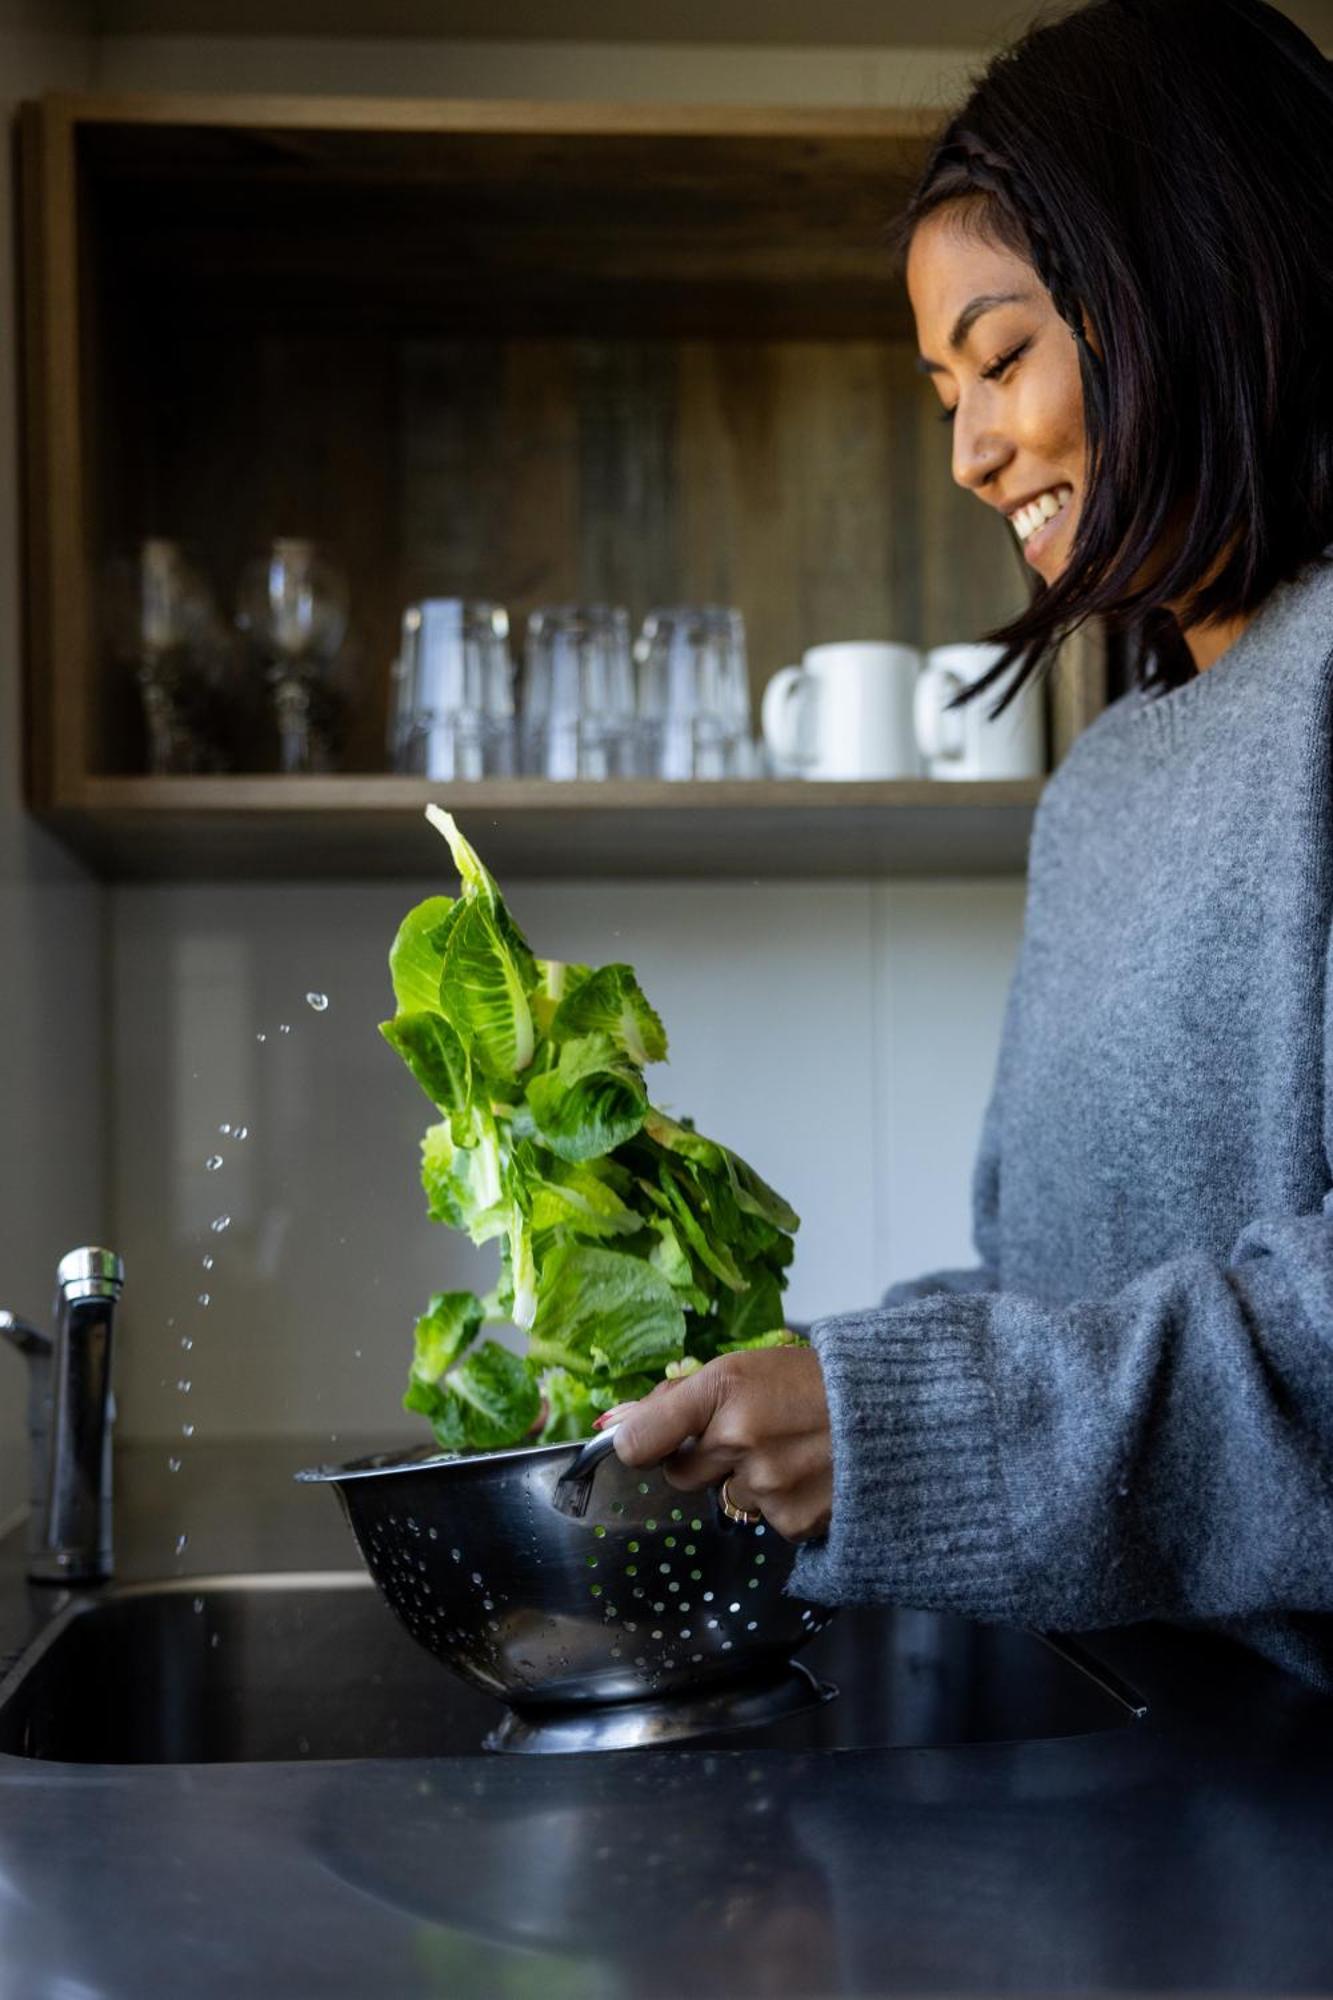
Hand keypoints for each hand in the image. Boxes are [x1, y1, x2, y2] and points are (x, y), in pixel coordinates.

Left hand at [605, 1345, 831, 1542]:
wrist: (895, 1413)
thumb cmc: (815, 1383)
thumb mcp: (745, 1368)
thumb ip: (680, 1396)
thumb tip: (618, 1423)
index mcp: (723, 1388)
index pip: (640, 1441)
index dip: (639, 1445)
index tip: (649, 1442)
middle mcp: (739, 1438)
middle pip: (680, 1474)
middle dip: (705, 1459)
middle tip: (749, 1434)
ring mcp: (766, 1485)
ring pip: (727, 1497)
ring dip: (749, 1480)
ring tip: (792, 1450)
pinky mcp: (792, 1522)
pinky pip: (765, 1519)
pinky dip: (782, 1503)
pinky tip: (810, 1476)